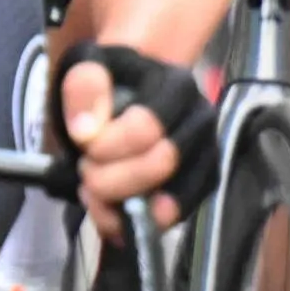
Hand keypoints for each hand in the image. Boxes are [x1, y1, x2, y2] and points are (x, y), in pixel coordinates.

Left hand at [57, 42, 217, 222]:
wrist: (135, 87)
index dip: (106, 146)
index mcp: (177, 85)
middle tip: (85, 170)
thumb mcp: (88, 66)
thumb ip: (84, 88)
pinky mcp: (202, 184)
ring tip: (95, 195)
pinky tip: (112, 213)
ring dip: (122, 206)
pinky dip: (138, 223)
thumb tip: (86, 133)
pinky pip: (176, 217)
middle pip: (162, 164)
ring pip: (172, 199)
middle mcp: (202, 120)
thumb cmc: (111, 79)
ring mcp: (207, 154)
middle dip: (111, 177)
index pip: (146, 128)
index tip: (82, 145)